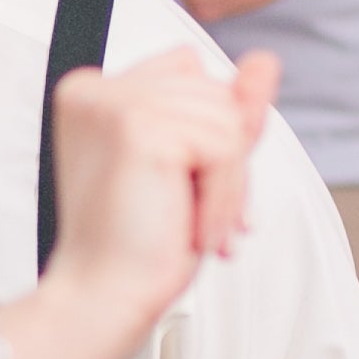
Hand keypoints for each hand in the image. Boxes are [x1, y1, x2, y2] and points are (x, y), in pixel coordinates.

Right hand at [36, 49, 282, 338]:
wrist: (103, 299)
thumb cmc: (138, 245)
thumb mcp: (194, 166)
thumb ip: (228, 109)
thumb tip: (265, 60)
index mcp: (94, 93)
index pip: (187, 70)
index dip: (204, 131)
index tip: (180, 190)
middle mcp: (94, 89)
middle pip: (211, 90)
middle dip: (222, 160)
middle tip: (189, 216)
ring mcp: (113, 103)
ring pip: (225, 117)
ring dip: (226, 184)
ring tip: (189, 224)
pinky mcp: (138, 127)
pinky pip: (225, 145)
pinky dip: (224, 196)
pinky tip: (192, 229)